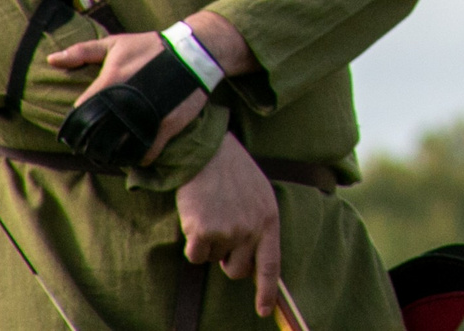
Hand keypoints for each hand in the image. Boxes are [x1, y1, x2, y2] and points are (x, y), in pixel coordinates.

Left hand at [48, 32, 204, 165]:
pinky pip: (147, 153)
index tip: (77, 129)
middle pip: (96, 136)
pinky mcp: (167, 126)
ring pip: (120, 149)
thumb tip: (51, 60)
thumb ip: (82, 52)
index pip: (80, 113)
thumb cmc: (151, 46)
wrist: (195, 51)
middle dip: (90, 144)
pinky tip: (136, 156)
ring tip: (111, 154)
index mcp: (110, 82)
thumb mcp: (116, 43)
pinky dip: (139, 158)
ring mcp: (147, 116)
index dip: (76, 123)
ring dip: (113, 155)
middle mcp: (125, 102)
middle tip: (92, 145)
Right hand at [176, 133, 283, 316]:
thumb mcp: (260, 195)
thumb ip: (260, 225)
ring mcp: (228, 232)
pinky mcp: (203, 233)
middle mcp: (251, 229)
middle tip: (223, 230)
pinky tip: (196, 217)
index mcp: (269, 220)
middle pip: (237, 270)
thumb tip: (255, 260)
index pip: (271, 264)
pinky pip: (195, 257)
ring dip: (209, 244)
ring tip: (212, 211)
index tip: (264, 310)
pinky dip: (193, 243)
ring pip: (213, 260)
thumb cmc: (233, 172)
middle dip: (228, 260)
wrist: (207, 152)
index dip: (267, 291)